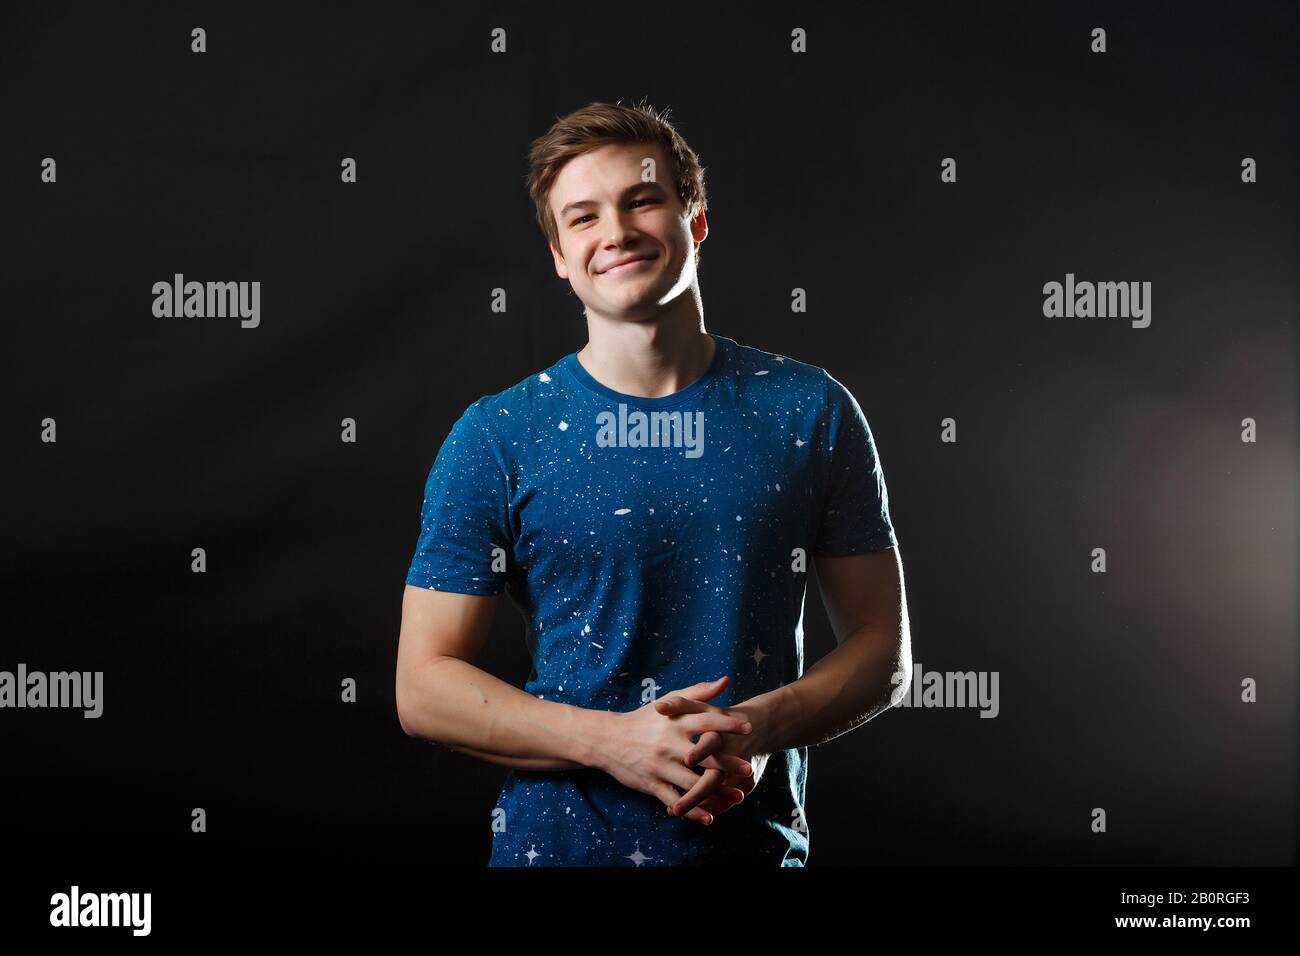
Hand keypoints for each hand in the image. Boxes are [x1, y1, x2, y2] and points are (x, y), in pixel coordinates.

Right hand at [593, 676, 754, 825]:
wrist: (607, 739)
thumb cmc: (644, 719)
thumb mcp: (669, 702)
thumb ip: (698, 692)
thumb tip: (726, 681)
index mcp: (675, 723)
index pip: (705, 722)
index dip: (727, 725)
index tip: (749, 728)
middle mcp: (669, 745)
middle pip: (704, 756)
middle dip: (728, 763)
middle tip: (749, 769)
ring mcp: (660, 767)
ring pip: (693, 783)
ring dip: (717, 792)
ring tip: (738, 796)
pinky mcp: (652, 785)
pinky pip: (675, 801)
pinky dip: (693, 811)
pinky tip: (709, 818)